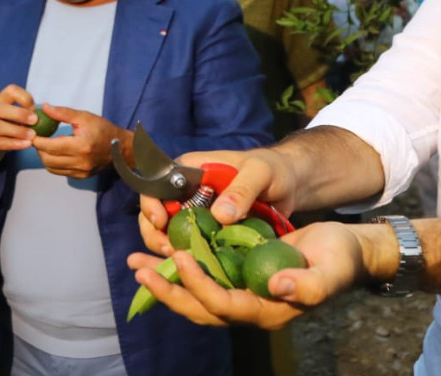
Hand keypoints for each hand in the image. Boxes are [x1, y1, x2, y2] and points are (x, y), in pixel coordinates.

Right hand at [0, 84, 37, 169]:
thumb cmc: (3, 132)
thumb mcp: (12, 121)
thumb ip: (26, 116)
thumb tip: (50, 115)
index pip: (9, 91)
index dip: (24, 97)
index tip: (35, 109)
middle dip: (18, 113)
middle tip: (35, 120)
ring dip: (17, 131)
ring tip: (32, 136)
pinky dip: (13, 144)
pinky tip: (25, 145)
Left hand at [32, 105, 129, 178]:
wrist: (121, 148)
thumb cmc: (103, 129)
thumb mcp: (84, 117)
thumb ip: (63, 113)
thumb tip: (44, 108)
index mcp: (81, 146)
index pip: (50, 146)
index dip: (37, 140)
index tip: (32, 133)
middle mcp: (80, 162)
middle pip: (48, 159)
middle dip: (39, 149)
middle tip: (37, 138)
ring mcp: (80, 171)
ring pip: (51, 167)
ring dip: (44, 157)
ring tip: (46, 145)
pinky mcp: (81, 176)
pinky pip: (59, 172)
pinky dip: (53, 163)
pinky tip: (55, 154)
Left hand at [126, 221, 367, 329]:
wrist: (346, 252)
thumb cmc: (341, 259)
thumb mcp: (331, 270)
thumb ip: (309, 285)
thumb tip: (277, 287)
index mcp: (269, 311)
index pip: (224, 305)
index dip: (199, 285)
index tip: (182, 258)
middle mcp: (250, 308)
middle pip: (199, 308)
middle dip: (167, 291)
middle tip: (138, 270)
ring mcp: (243, 294)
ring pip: (195, 296)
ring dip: (166, 281)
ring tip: (136, 264)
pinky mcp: (239, 278)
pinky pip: (204, 279)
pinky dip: (180, 268)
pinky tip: (163, 252)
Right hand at [137, 148, 297, 255]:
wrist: (290, 185)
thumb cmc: (273, 170)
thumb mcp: (260, 173)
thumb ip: (242, 189)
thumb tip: (221, 215)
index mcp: (190, 170)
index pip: (156, 185)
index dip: (151, 205)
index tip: (160, 223)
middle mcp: (186, 193)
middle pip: (156, 214)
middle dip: (156, 234)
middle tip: (171, 251)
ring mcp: (196, 215)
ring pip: (169, 235)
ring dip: (169, 250)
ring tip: (181, 262)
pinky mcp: (208, 234)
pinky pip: (191, 248)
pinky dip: (188, 259)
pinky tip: (192, 271)